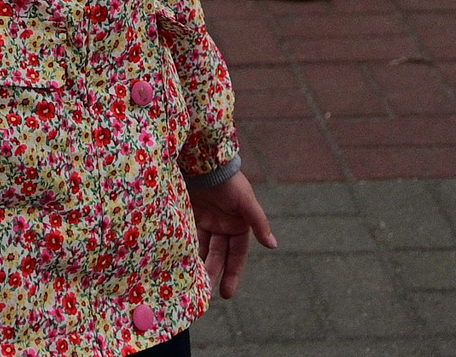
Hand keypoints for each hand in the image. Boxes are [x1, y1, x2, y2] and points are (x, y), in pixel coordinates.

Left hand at [187, 170, 275, 299]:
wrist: (204, 161)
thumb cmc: (229, 181)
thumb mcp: (246, 202)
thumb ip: (258, 223)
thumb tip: (273, 245)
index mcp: (239, 225)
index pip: (236, 255)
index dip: (232, 273)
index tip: (227, 293)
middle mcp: (223, 226)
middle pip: (219, 256)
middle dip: (214, 273)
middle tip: (206, 294)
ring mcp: (207, 222)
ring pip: (204, 250)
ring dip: (200, 265)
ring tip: (194, 284)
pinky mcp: (191, 216)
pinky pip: (190, 238)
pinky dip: (187, 250)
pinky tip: (182, 264)